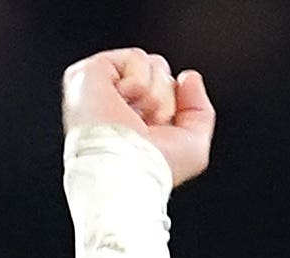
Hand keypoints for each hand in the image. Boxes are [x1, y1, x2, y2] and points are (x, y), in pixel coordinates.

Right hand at [61, 48, 215, 185]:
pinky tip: (121, 103)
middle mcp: (118, 102)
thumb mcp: (193, 147)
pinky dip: (138, 82)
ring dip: (153, 96)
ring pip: (153, 65)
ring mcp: (103, 86)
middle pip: (163, 74)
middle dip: (165, 101)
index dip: (173, 110)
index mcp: (135, 119)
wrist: (127, 168)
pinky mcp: (91, 71)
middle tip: (146, 126)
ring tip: (132, 117)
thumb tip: (189, 77)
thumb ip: (199, 110)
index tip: (157, 137)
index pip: (169, 91)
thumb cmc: (154, 167)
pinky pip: (137, 58)